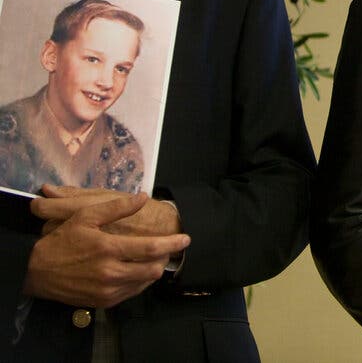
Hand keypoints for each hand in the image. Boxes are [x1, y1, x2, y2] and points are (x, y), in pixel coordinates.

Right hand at [23, 192, 190, 307]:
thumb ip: (117, 207)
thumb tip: (143, 197)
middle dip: (166, 258)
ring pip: (145, 282)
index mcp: (109, 249)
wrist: (37, 272)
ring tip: (154, 258)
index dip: (172, 243)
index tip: (186, 238)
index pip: (151, 249)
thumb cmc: (63, 241)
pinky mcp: (103, 301)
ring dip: (154, 269)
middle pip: (153, 269)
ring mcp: (107, 290)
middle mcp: (111, 272)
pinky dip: (140, 281)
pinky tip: (137, 270)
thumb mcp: (86, 216)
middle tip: (168, 248)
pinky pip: (132, 292)